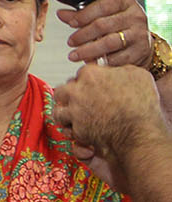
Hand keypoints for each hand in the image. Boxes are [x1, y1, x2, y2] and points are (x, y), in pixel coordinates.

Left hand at [52, 63, 167, 157]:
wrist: (140, 131)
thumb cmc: (142, 105)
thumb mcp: (138, 75)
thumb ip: (121, 70)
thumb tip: (116, 70)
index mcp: (91, 74)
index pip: (82, 72)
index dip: (89, 79)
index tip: (92, 84)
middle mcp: (77, 91)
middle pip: (64, 89)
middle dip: (70, 94)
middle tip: (79, 99)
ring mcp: (75, 111)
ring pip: (59, 110)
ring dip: (66, 112)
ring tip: (73, 115)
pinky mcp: (76, 129)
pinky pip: (66, 128)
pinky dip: (71, 129)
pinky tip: (78, 128)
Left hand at [61, 0, 151, 67]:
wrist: (141, 42)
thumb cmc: (119, 25)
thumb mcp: (103, 15)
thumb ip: (82, 14)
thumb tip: (61, 14)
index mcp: (125, 2)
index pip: (102, 6)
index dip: (83, 16)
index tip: (70, 23)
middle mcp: (136, 16)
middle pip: (103, 25)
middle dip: (83, 35)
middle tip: (71, 42)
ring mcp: (140, 34)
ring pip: (109, 43)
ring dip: (89, 50)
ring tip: (76, 55)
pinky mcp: (141, 51)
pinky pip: (118, 58)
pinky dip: (102, 61)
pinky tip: (92, 62)